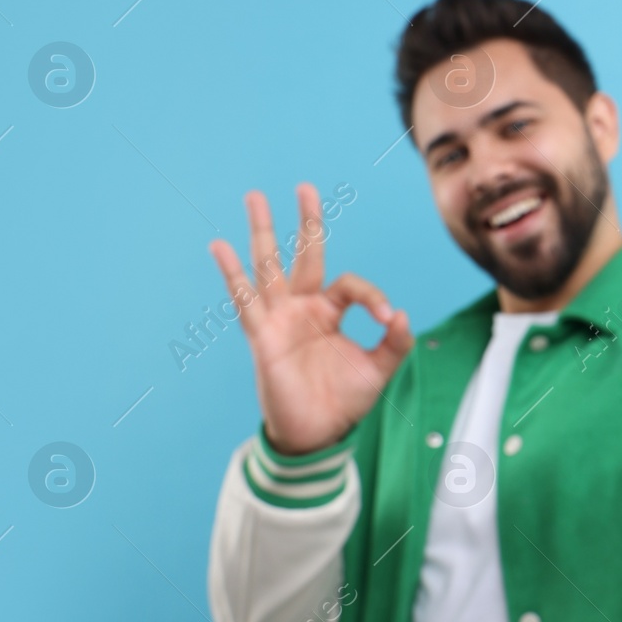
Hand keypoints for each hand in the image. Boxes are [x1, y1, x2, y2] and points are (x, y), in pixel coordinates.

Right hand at [208, 183, 413, 454]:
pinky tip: (219, 246)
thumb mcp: (380, 369)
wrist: (317, 435)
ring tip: (255, 196)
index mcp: (330, 312)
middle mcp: (303, 308)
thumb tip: (401, 313)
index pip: (349, 284)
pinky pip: (245, 301)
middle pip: (304, 255)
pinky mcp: (263, 336)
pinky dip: (232, 274)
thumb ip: (395, 342)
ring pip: (269, 267)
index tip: (387, 318)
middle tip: (304, 186)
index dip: (372, 296)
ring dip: (263, 231)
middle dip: (306, 222)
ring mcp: (280, 319)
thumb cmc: (345, 401)